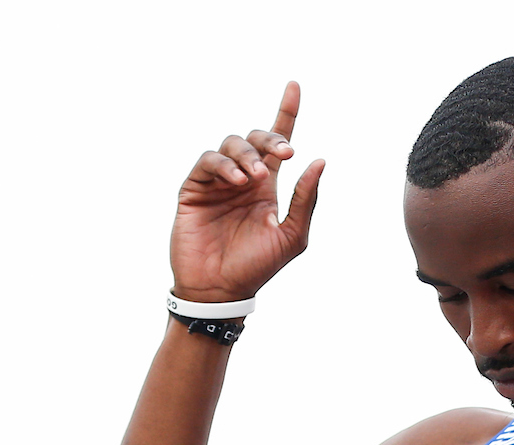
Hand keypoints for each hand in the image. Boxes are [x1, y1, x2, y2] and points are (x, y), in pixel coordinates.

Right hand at [169, 82, 325, 301]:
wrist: (221, 290)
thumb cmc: (258, 267)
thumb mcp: (293, 235)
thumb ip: (306, 199)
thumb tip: (319, 161)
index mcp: (268, 187)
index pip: (277, 144)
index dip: (286, 112)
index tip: (294, 85)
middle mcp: (243, 179)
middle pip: (256, 138)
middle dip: (271, 138)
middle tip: (284, 154)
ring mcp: (217, 182)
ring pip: (231, 144)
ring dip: (248, 155)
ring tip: (256, 179)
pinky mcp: (194, 188)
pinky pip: (208, 161)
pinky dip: (225, 165)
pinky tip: (238, 182)